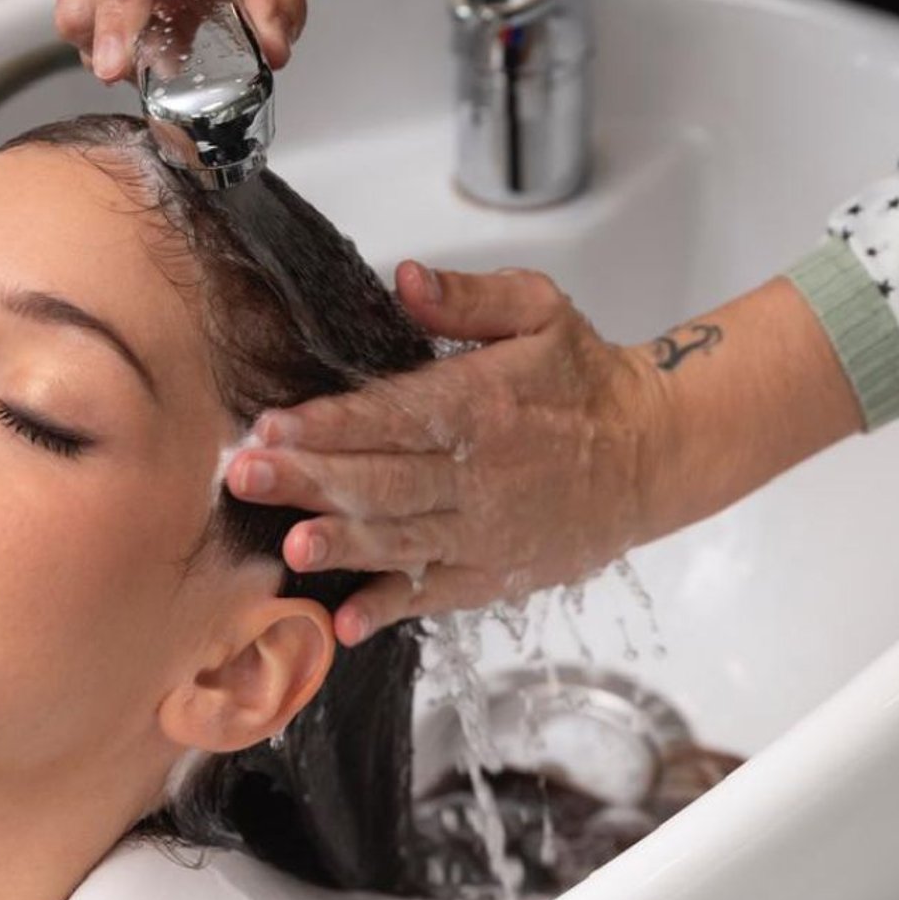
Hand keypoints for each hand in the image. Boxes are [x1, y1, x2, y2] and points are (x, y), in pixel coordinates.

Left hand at [225, 262, 669, 643]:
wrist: (652, 453)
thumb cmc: (585, 378)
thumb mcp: (540, 311)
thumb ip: (469, 297)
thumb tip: (405, 278)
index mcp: (483, 403)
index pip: (394, 414)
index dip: (331, 423)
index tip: (274, 425)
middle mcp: (481, 472)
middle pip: (384, 479)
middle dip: (310, 480)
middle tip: (246, 478)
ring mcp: (488, 530)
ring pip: (402, 539)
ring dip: (343, 545)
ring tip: (291, 550)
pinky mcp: (496, 573)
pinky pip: (435, 594)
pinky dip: (392, 608)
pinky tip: (346, 621)